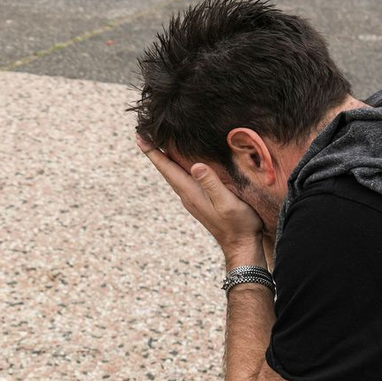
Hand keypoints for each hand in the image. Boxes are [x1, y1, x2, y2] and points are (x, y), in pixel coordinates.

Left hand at [138, 136, 264, 260]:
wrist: (240, 246)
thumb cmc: (238, 224)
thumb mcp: (227, 202)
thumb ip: (212, 184)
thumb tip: (195, 166)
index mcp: (191, 193)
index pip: (168, 169)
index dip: (154, 153)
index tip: (140, 137)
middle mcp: (187, 195)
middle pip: (167, 169)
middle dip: (154, 151)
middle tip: (142, 134)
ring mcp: (192, 199)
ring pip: (174, 174)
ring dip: (164, 159)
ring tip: (156, 144)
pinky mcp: (199, 200)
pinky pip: (183, 179)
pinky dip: (176, 167)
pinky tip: (180, 163)